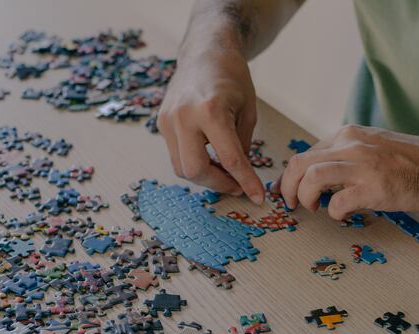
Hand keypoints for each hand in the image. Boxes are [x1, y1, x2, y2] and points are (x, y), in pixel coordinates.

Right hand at [157, 48, 263, 203]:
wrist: (205, 52)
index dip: (245, 182)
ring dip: (205, 176)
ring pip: (182, 168)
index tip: (257, 197)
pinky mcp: (161, 123)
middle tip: (236, 185)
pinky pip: (177, 155)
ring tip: (224, 171)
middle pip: (195, 170)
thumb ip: (242, 147)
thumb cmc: (232, 78)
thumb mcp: (248, 112)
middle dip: (218, 184)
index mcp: (211, 110)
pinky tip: (210, 157)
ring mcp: (168, 120)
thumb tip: (240, 178)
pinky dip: (194, 162)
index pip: (230, 159)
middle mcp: (184, 116)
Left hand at [275, 124, 418, 218]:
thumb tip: (319, 173)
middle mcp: (352, 145)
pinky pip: (337, 202)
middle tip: (290, 203)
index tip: (290, 191)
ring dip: (304, 197)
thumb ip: (347, 154)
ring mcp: (363, 166)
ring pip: (312, 178)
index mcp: (349, 135)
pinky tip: (343, 214)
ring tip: (312, 208)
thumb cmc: (411, 163)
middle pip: (300, 163)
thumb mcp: (374, 146)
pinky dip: (333, 212)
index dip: (291, 176)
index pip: (306, 153)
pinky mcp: (373, 188)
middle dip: (287, 187)